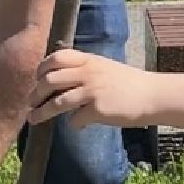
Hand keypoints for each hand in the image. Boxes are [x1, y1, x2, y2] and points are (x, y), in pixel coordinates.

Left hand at [28, 49, 159, 128]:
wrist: (152, 96)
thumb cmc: (130, 83)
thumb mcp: (105, 67)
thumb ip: (85, 69)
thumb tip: (61, 78)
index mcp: (89, 60)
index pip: (56, 58)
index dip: (42, 69)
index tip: (37, 79)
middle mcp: (88, 73)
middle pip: (50, 81)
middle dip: (35, 93)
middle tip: (31, 102)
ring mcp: (92, 91)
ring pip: (57, 102)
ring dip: (42, 112)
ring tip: (34, 119)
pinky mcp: (98, 110)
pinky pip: (75, 119)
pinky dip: (73, 124)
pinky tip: (78, 126)